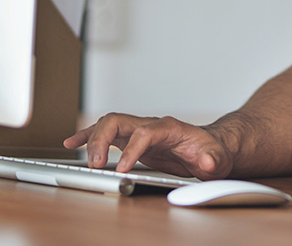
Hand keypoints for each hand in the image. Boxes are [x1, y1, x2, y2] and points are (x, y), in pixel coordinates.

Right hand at [63, 113, 232, 179]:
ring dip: (92, 138)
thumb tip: (207, 161)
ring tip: (80, 156)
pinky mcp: (132, 140)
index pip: (144, 133)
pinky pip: (106, 134)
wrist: (211, 148)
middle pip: (119, 121)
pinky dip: (88, 137)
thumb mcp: (218, 158)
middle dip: (102, 140)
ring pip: (108, 124)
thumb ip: (213, 159)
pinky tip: (73, 145)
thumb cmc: (212, 151)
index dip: (131, 149)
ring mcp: (139, 131)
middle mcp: (151, 125)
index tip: (122, 169)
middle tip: (95, 165)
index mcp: (169, 127)